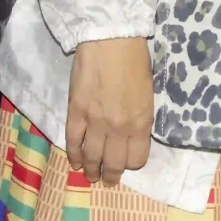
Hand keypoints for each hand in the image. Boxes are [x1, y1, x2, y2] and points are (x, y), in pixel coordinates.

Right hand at [64, 36, 152, 184]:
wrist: (111, 39)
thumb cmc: (135, 61)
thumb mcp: (148, 94)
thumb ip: (140, 118)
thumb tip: (131, 135)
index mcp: (141, 123)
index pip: (136, 159)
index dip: (130, 164)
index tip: (125, 162)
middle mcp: (119, 128)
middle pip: (113, 163)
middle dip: (110, 175)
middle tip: (107, 180)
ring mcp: (95, 121)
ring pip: (92, 156)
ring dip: (91, 170)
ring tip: (90, 175)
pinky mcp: (76, 112)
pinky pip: (73, 141)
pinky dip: (73, 154)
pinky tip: (75, 161)